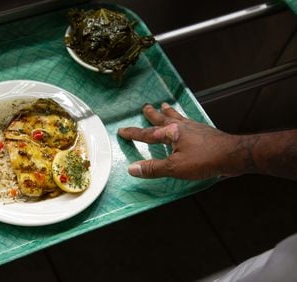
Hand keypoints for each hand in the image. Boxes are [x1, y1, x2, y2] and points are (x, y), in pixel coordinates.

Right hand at [117, 103, 237, 179]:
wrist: (233, 155)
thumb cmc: (204, 160)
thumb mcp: (175, 168)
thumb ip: (153, 168)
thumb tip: (132, 169)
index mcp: (171, 134)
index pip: (147, 134)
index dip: (133, 133)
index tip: (121, 130)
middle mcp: (181, 127)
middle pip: (162, 119)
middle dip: (152, 115)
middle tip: (145, 107)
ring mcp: (194, 128)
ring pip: (177, 117)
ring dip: (168, 112)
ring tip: (164, 105)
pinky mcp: (205, 132)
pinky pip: (189, 121)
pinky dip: (183, 118)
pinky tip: (186, 121)